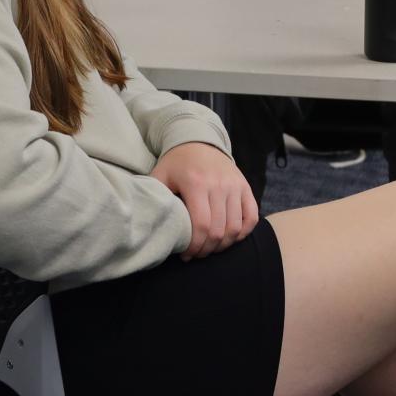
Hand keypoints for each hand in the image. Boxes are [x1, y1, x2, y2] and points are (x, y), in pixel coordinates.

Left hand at [150, 142, 256, 259]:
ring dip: (223, 245)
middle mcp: (219, 184)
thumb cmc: (177, 163)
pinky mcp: (245, 186)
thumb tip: (144, 222)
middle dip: (207, 249)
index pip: (201, 225)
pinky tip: (229, 237)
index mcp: (196, 183)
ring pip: (235, 227)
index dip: (195, 245)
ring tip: (211, 248)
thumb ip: (154, 197)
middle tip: (197, 254)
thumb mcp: (160, 175)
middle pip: (218, 230)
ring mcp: (234, 185)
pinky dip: (243, 232)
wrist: (199, 141)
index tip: (186, 255)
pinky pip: (251, 216)